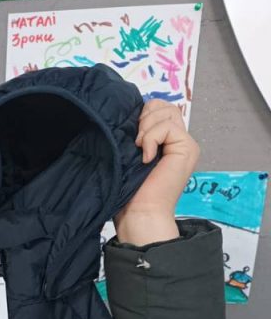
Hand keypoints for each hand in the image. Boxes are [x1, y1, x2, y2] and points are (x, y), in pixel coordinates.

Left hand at [113, 100, 199, 245]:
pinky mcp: (187, 148)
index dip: (142, 114)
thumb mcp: (131, 154)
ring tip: (139, 150)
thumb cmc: (131, 190)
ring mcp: (186, 144)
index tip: (130, 137)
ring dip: (147, 128)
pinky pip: (168, 126)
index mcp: (166, 142)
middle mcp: (178, 141)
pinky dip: (151, 139)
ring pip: (168, 111)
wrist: (140, 212)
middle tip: (135, 143)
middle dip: (144, 117)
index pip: (158, 108)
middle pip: (164, 106)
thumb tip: (130, 113)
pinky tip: (146, 158)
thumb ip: (138, 133)